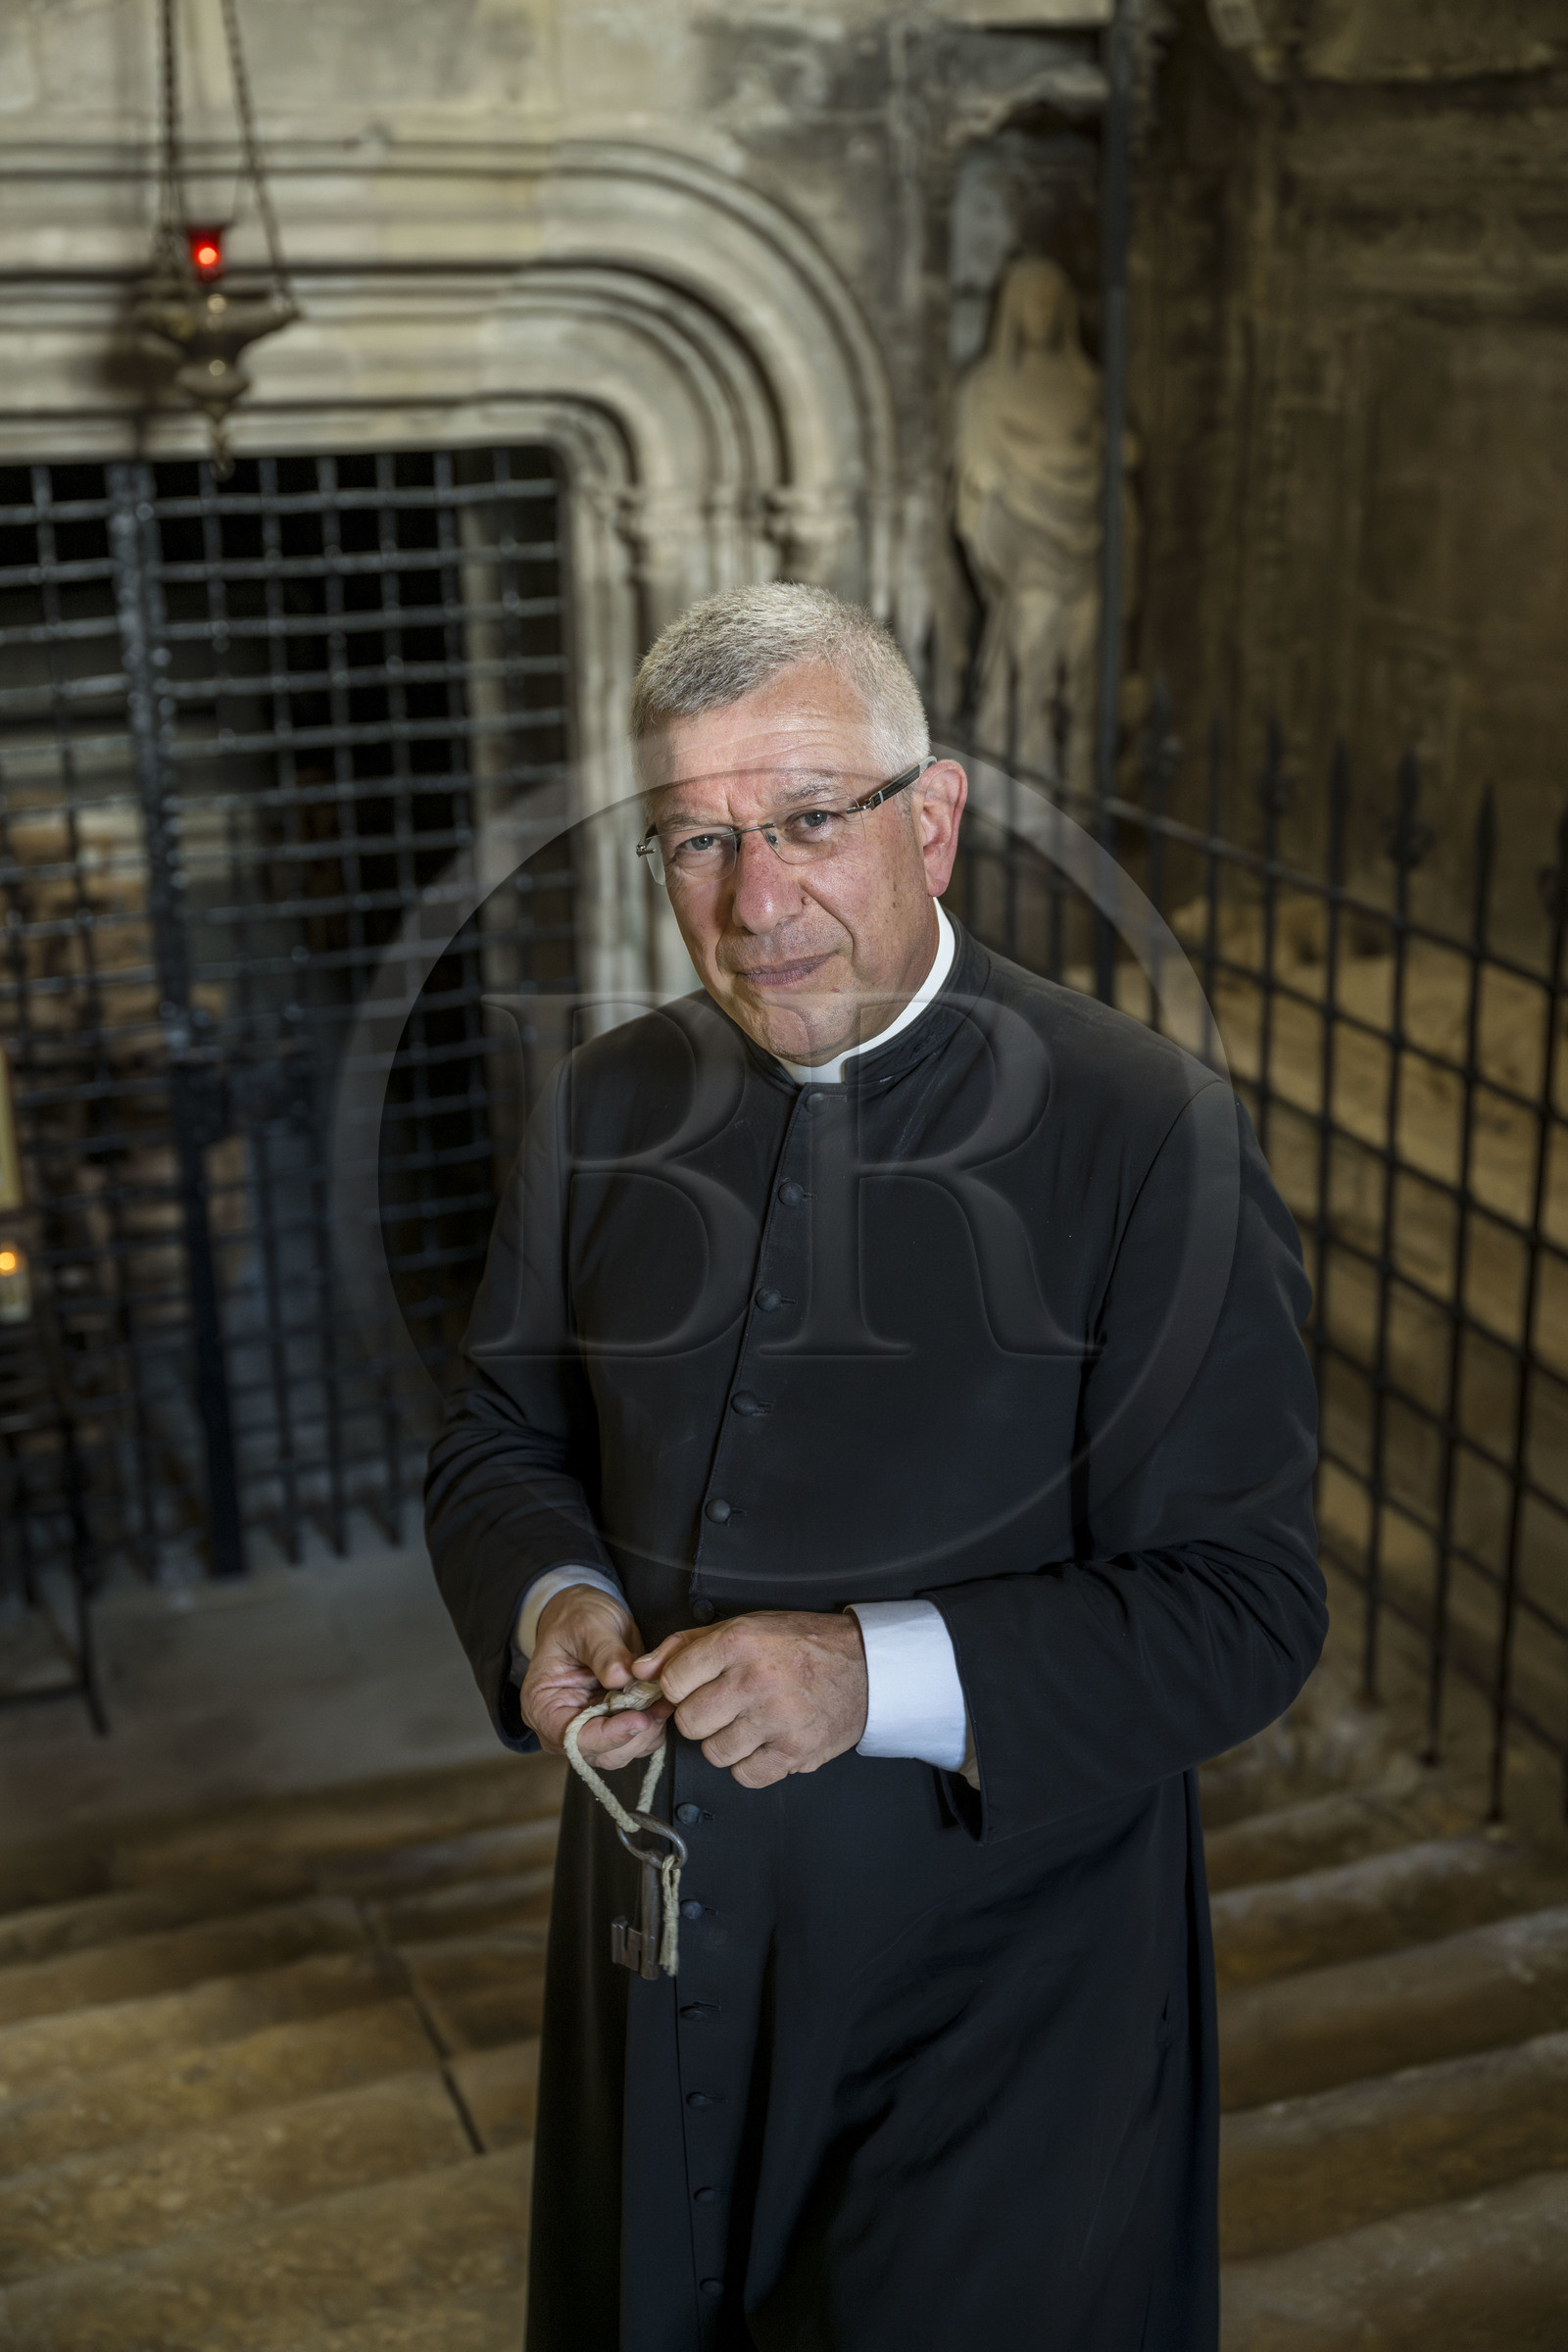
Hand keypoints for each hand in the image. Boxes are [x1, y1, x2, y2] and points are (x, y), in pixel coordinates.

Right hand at [520, 1587, 672, 1768]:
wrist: (586, 1615)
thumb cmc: (576, 1619)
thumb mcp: (588, 1626)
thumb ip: (604, 1652)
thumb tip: (621, 1676)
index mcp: (541, 1705)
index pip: (570, 1737)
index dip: (607, 1736)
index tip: (639, 1720)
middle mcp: (562, 1725)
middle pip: (598, 1753)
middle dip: (633, 1736)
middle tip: (659, 1708)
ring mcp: (588, 1728)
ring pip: (620, 1752)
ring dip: (646, 1733)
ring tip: (662, 1702)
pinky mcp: (610, 1725)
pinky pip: (634, 1740)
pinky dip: (652, 1727)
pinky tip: (661, 1703)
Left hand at [634, 1610, 867, 1789]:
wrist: (866, 1666)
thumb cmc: (801, 1645)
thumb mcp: (744, 1626)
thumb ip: (686, 1645)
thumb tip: (640, 1670)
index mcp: (739, 1642)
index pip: (673, 1681)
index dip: (680, 1687)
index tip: (697, 1686)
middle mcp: (755, 1680)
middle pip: (689, 1722)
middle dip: (701, 1717)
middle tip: (725, 1706)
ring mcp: (776, 1719)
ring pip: (713, 1753)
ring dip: (725, 1742)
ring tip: (749, 1723)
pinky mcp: (794, 1752)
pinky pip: (745, 1775)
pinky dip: (750, 1765)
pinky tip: (764, 1742)